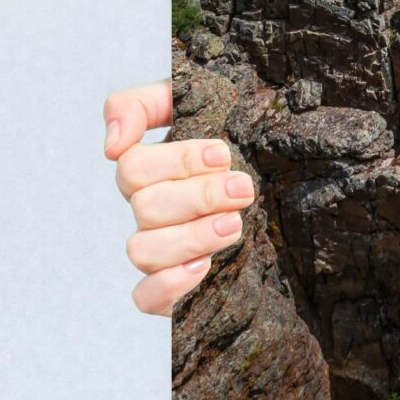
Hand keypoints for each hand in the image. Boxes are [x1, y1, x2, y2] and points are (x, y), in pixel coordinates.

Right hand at [105, 80, 255, 314]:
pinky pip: (146, 297)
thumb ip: (142, 104)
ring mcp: (160, 250)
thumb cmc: (238, 136)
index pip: (133, 167)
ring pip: (142, 251)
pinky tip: (205, 267)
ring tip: (235, 225)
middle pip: (144, 208)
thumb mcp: (197, 101)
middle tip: (243, 189)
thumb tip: (112, 145)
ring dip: (191, 237)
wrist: (287, 183)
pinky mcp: (174, 288)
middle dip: (199, 196)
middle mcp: (150, 211)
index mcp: (151, 171)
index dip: (177, 161)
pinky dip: (171, 284)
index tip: (224, 154)